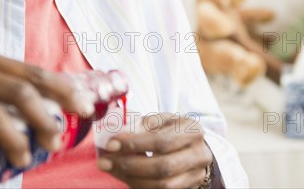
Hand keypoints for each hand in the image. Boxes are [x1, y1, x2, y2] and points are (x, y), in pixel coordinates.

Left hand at [97, 113, 213, 187]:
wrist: (193, 148)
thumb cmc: (172, 130)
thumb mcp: (161, 120)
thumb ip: (141, 125)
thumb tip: (116, 136)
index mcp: (193, 131)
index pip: (162, 141)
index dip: (135, 144)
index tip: (111, 144)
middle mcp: (199, 155)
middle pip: (163, 166)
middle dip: (130, 165)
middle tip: (105, 161)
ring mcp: (196, 176)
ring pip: (162, 185)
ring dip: (131, 178)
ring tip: (111, 168)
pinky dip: (138, 185)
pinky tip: (124, 176)